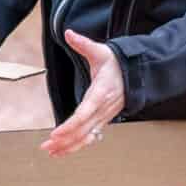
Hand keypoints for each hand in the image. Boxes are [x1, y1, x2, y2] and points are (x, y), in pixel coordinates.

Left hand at [42, 29, 124, 156]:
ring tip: (52, 152)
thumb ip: (84, 44)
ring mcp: (105, 116)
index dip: (71, 125)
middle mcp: (104, 108)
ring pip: (88, 136)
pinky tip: (64, 150)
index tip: (56, 133)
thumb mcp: (101, 51)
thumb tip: (68, 33)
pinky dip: (78, 145)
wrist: (138, 73)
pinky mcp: (104, 119)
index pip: (85, 112)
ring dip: (70, 146)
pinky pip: (91, 136)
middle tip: (46, 146)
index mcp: (102, 92)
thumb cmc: (118, 62)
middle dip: (65, 140)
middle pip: (84, 129)